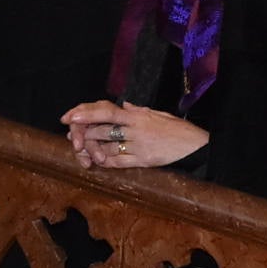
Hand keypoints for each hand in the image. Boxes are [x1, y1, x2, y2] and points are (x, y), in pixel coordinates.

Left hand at [62, 101, 208, 169]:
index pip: (106, 111)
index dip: (86, 113)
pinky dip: (105, 161)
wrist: (196, 146)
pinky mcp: (143, 161)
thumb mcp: (159, 114)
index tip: (70, 116)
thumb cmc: (179, 129)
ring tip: (82, 150)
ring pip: (106, 147)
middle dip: (83, 134)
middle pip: (101, 130)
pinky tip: (98, 161)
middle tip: (73, 137)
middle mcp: (136, 129)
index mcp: (138, 115)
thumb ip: (138, 110)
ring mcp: (138, 146)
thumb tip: (123, 105)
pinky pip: (118, 162)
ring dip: (91, 149)